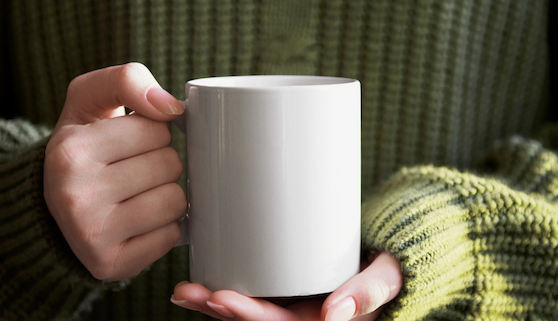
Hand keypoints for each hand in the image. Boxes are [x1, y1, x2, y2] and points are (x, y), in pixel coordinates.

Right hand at [44, 63, 185, 280]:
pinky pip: (173, 236)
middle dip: (161, 162)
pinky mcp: (112, 265)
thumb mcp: (89, 100)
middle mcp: (75, 195)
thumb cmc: (84, 146)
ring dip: (166, 194)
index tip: (129, 143)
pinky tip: (138, 221)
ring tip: (136, 194)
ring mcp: (92, 235)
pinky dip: (164, 227)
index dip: (152, 132)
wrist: (53, 207)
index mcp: (70, 151)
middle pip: (170, 164)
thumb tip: (172, 107)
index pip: (157, 128)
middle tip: (132, 169)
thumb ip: (127, 80)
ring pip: (176, 201)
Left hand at [171, 252, 401, 320]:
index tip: (222, 299)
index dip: (247, 316)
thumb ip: (369, 292)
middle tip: (191, 292)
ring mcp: (288, 301)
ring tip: (184, 290)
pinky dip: (223, 289)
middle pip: (253, 320)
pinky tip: (198, 281)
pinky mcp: (281, 284)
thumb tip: (336, 313)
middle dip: (219, 308)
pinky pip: (250, 291)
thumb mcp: (387, 278)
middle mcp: (298, 316)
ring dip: (213, 302)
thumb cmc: (387, 269)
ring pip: (245, 309)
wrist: (386, 257)